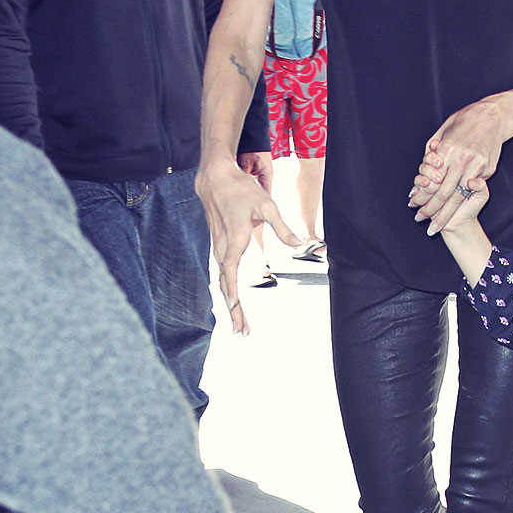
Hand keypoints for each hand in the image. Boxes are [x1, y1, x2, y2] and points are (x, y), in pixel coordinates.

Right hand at [196, 157, 296, 334]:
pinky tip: (235, 306)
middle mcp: (222, 247)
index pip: (230, 269)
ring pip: (223, 283)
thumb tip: (298, 245)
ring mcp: (218, 249)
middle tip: (243, 331)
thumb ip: (282, 227)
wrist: (214, 180)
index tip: (235, 306)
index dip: (232, 289)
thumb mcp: (266, 205)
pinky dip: (229, 293)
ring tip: (241, 326)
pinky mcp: (219, 249)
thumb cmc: (242, 190)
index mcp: (233, 238)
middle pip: (225, 285)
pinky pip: (223, 276)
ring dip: (231, 306)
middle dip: (234, 310)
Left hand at [407, 98, 506, 234]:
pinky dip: (460, 204)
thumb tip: (423, 174)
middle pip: (442, 192)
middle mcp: (461, 159)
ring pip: (457, 197)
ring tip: (434, 227)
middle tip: (420, 220)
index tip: (413, 203)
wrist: (493, 117)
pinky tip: (452, 214)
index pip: (431, 179)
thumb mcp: (442, 131)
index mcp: (447, 149)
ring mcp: (475, 166)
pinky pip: (471, 190)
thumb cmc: (464, 122)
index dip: (421, 194)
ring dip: (444, 215)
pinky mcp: (487, 170)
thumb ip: (431, 152)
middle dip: (430, 210)